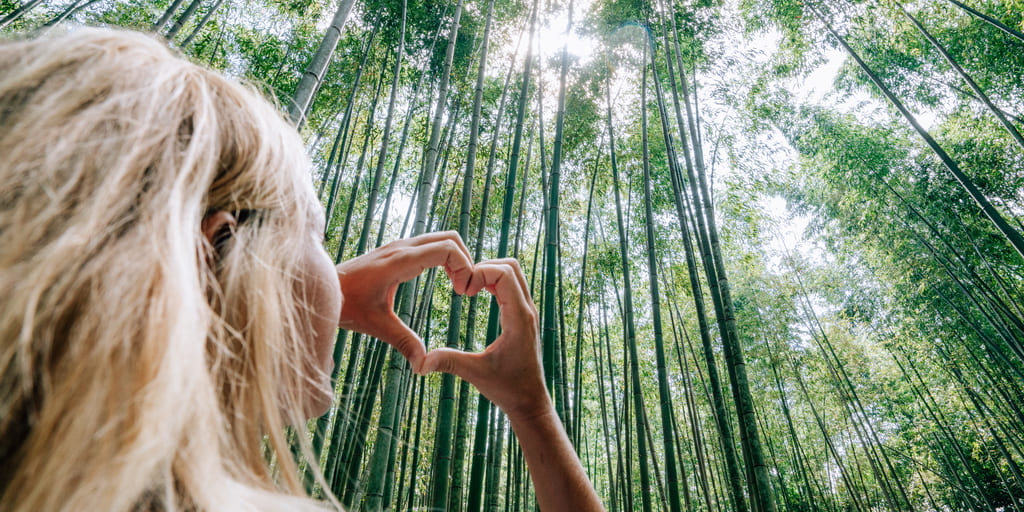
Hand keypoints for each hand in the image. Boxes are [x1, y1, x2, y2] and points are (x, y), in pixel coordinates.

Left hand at [336, 231, 473, 370]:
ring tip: (458, 286)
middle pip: (449, 237)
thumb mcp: (376, 325)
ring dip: (456, 258)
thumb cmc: (346, 305)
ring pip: (440, 238)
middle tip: (466, 289)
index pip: (446, 248)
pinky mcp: (396, 251)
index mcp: (400, 261)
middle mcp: (402, 247)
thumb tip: (423, 366)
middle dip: (465, 260)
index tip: (464, 293)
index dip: (464, 266)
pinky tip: (444, 281)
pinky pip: (429, 245)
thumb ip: (403, 342)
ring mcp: (399, 246)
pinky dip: (444, 258)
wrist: (322, 289)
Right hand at [419, 258, 550, 420]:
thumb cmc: (508, 389)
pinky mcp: (524, 316)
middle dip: (484, 267)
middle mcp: (527, 310)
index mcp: (518, 318)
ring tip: (468, 288)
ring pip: (514, 273)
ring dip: (490, 273)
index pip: (504, 273)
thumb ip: (449, 362)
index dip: (480, 273)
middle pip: (511, 266)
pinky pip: (513, 286)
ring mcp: (528, 312)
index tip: (463, 291)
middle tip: (463, 286)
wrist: (530, 402)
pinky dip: (495, 282)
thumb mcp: (475, 373)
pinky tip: (477, 294)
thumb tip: (419, 364)